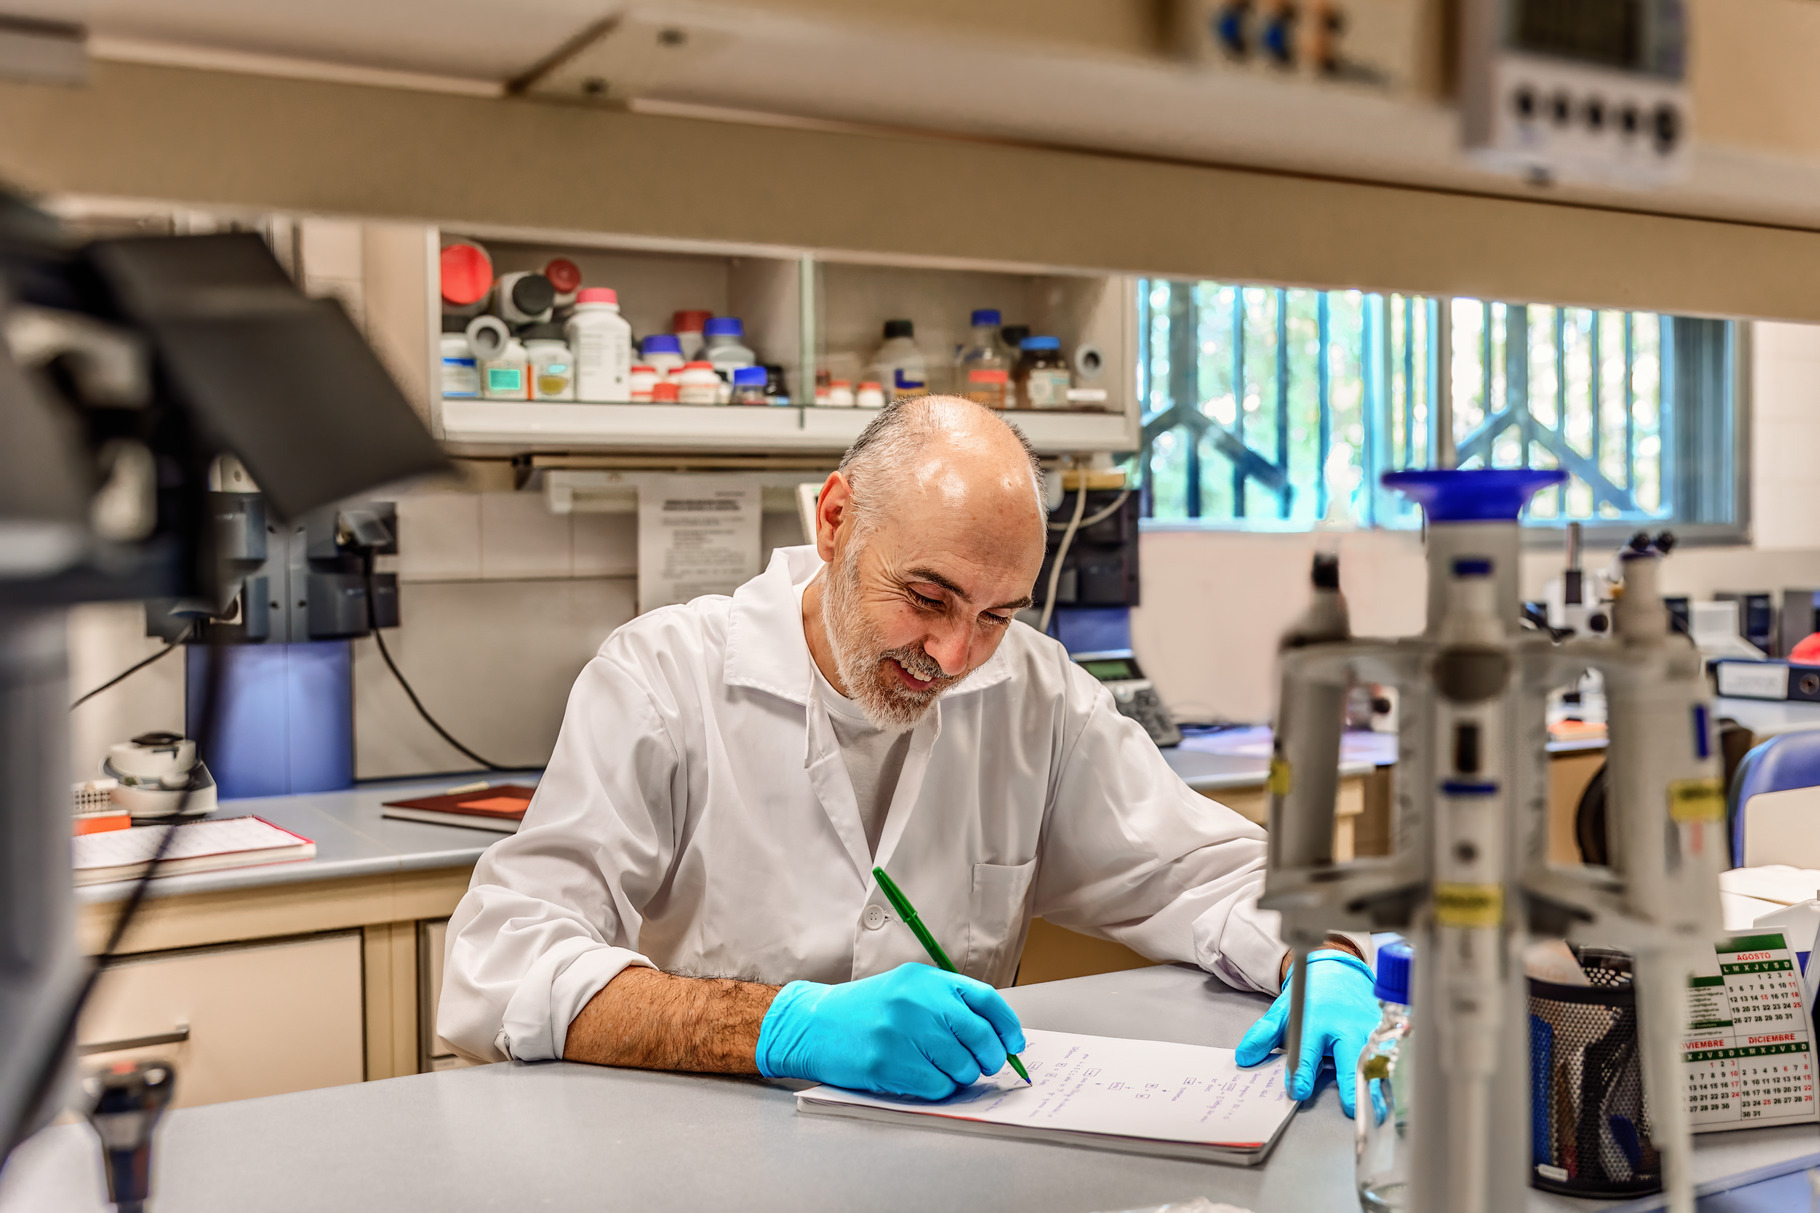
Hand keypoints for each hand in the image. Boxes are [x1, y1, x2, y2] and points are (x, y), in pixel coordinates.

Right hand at [754, 962, 1026, 1099]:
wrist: (814, 1023)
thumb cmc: (866, 1010)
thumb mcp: (908, 989)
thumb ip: (947, 1004)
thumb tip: (996, 1036)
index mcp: (926, 980)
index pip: (985, 1000)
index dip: (1008, 1026)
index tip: (1015, 1044)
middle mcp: (915, 1002)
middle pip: (979, 1036)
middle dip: (990, 1058)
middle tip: (986, 1065)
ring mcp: (900, 1033)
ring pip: (961, 1066)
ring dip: (962, 1076)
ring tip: (947, 1071)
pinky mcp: (885, 1063)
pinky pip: (936, 1086)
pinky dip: (940, 1089)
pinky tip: (925, 1079)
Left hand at [1235, 949, 1377, 1117]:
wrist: (1340, 974)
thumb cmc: (1310, 999)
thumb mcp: (1282, 1012)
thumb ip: (1263, 1035)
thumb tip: (1244, 1057)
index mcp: (1316, 1021)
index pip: (1308, 1050)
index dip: (1303, 1072)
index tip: (1298, 1090)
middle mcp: (1346, 1027)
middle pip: (1350, 1057)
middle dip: (1351, 1083)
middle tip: (1351, 1108)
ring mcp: (1369, 1032)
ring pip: (1375, 1061)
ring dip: (1376, 1087)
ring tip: (1376, 1111)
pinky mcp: (1386, 1037)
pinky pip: (1388, 1060)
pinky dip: (1387, 1078)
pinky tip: (1387, 1098)